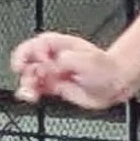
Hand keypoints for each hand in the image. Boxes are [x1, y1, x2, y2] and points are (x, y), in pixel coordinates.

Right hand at [10, 32, 129, 109]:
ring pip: (29, 75)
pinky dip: (30, 92)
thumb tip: (51, 66)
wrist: (114, 85)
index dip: (32, 52)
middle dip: (25, 68)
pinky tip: (31, 96)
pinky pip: (36, 88)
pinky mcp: (53, 86)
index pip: (37, 44)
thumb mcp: (87, 60)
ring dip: (26, 83)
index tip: (36, 63)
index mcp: (60, 45)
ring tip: (30, 92)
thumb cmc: (106, 68)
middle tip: (31, 77)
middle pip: (29, 59)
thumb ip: (67, 61)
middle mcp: (53, 58)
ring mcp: (52, 72)